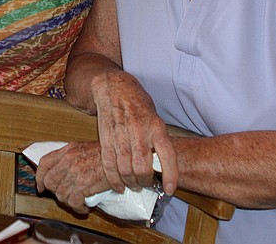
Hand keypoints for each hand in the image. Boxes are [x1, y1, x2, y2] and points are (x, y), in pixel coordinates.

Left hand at [35, 142, 107, 214]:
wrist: (124, 159)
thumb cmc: (109, 155)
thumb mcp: (85, 149)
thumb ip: (71, 157)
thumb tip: (62, 170)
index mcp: (68, 150)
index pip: (44, 163)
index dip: (39, 177)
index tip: (41, 186)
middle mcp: (69, 160)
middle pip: (49, 181)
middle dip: (56, 192)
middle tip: (66, 195)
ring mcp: (75, 172)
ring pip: (60, 194)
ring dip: (68, 202)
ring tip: (78, 202)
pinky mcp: (83, 185)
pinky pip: (72, 202)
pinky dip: (78, 208)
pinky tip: (85, 207)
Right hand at [91, 71, 176, 194]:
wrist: (113, 86)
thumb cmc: (137, 102)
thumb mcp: (154, 116)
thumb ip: (157, 138)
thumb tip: (161, 164)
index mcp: (156, 126)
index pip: (167, 155)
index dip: (170, 175)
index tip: (169, 189)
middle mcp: (139, 131)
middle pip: (142, 168)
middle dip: (144, 182)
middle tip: (145, 185)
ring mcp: (121, 135)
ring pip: (125, 169)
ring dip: (130, 183)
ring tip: (133, 186)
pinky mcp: (105, 137)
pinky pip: (109, 164)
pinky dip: (113, 179)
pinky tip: (118, 185)